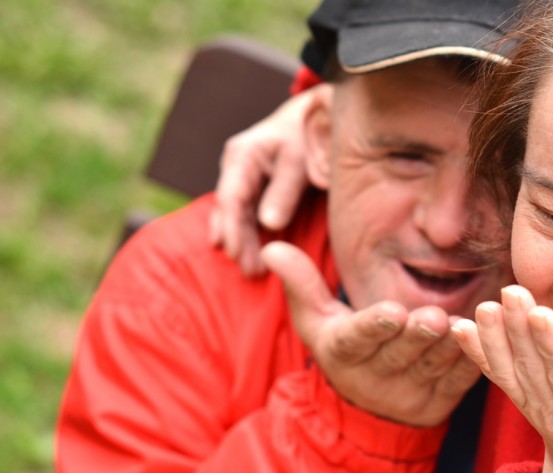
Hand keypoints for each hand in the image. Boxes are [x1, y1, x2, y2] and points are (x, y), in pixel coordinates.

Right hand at [209, 84, 330, 276]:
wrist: (316, 115)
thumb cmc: (310, 136)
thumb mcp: (300, 161)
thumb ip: (285, 191)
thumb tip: (269, 224)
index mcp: (244, 155)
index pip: (232, 198)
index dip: (234, 230)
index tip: (238, 255)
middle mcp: (236, 163)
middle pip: (230, 209)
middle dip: (237, 241)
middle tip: (250, 272)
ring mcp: (241, 172)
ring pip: (234, 211)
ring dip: (238, 240)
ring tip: (249, 268)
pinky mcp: (250, 180)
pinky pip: (241, 209)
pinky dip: (240, 229)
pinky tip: (236, 249)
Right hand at [262, 242, 481, 426]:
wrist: (370, 411)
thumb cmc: (344, 348)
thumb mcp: (316, 321)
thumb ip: (301, 284)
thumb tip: (274, 248)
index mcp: (344, 353)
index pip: (358, 340)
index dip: (374, 327)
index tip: (391, 312)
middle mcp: (377, 378)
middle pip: (400, 354)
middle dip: (417, 336)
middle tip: (434, 317)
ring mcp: (411, 393)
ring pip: (434, 367)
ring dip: (451, 346)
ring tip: (464, 323)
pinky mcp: (442, 401)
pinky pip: (462, 381)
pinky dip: (476, 360)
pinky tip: (489, 337)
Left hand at [452, 285, 552, 472]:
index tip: (539, 314)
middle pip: (534, 364)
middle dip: (519, 328)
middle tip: (510, 291)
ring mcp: (533, 405)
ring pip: (511, 368)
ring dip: (494, 337)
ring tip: (485, 307)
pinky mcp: (520, 399)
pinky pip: (495, 374)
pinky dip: (476, 352)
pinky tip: (458, 328)